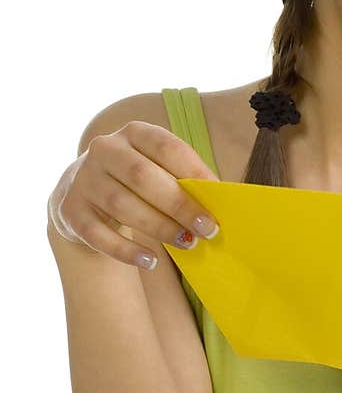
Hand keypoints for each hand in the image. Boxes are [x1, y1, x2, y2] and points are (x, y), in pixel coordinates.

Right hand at [47, 122, 220, 269]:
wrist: (84, 190)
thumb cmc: (138, 181)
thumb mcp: (159, 168)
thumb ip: (184, 179)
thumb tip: (218, 202)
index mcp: (134, 133)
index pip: (167, 147)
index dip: (194, 172)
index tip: (217, 198)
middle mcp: (104, 150)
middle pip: (143, 176)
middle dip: (179, 205)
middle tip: (206, 229)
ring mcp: (84, 179)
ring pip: (122, 205)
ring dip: (159, 228)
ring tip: (186, 243)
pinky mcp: (72, 210)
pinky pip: (98, 234)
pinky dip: (126, 250)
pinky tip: (150, 260)